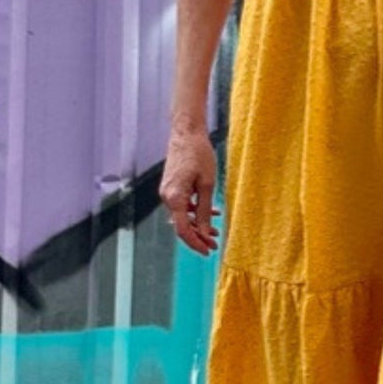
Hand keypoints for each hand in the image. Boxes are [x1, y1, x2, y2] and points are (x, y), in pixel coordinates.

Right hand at [160, 124, 218, 255]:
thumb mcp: (207, 185)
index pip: (183, 230)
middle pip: (181, 225)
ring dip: (198, 224)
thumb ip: (204, 210)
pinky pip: (182, 205)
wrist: (187, 133)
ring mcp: (167, 191)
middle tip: (215, 245)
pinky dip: (195, 211)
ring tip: (215, 232)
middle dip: (198, 236)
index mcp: (174, 198)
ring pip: (182, 216)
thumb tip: (204, 232)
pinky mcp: (172, 186)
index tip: (208, 251)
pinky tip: (212, 212)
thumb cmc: (199, 155)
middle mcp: (166, 197)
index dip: (196, 243)